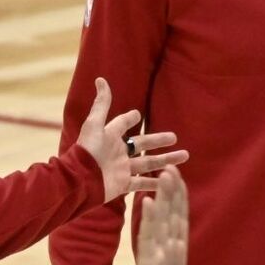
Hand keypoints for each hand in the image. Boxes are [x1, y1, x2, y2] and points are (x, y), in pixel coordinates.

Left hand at [76, 78, 189, 200]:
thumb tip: (100, 79)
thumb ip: (101, 104)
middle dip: (158, 140)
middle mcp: (118, 153)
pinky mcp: (122, 185)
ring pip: (148, 164)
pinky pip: (141, 184)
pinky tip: (168, 181)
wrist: (79, 181)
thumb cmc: (86, 151)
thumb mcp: (94, 124)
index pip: (123, 125)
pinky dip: (154, 183)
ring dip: (165, 160)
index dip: (130, 119)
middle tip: (174, 137)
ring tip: (184, 156)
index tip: (138, 115)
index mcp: (111, 137)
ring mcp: (121, 170)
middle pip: (142, 145)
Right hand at [123, 166, 249, 264]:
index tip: (179, 181)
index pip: (179, 223)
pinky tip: (150, 202)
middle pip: (169, 216)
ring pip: (160, 221)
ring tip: (163, 175)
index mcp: (175, 258)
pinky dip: (149, 221)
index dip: (180, 202)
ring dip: (162, 198)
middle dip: (171, 192)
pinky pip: (149, 239)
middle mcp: (163, 252)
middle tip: (170, 166)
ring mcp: (154, 257)